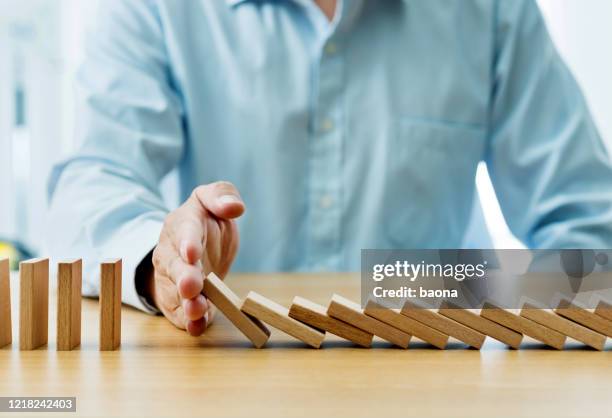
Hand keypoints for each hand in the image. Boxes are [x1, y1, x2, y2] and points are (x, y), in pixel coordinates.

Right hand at [150, 182, 243, 335]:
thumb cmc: (203, 221)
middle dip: (184, 277)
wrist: (190, 248)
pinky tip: (197, 326)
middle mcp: (172, 253)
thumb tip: (236, 207)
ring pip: (176, 293)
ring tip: (197, 310)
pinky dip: (189, 321)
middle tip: (192, 286)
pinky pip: (181, 312)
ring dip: (187, 303)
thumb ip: (222, 196)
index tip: (192, 253)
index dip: (188, 243)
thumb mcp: (210, 199)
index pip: (184, 231)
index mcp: (182, 225)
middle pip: (176, 267)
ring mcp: (172, 279)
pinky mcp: (178, 301)